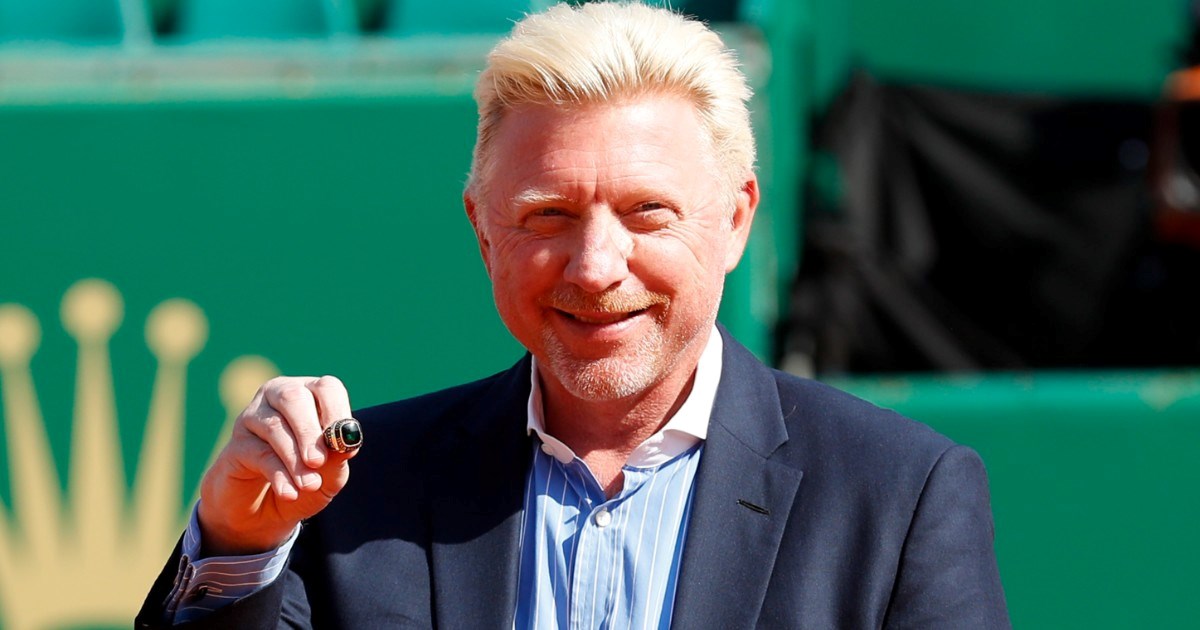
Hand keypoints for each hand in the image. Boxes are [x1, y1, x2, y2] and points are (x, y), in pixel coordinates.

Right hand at [197, 375, 357, 555]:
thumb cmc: (305, 482)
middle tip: (318, 461)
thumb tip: (347, 443)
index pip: (326, 388)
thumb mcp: (330, 474)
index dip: (337, 411)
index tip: (345, 441)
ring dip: (294, 459)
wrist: (266, 512)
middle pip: (293, 398)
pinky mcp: (236, 445)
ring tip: (309, 485)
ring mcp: (254, 418)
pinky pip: (259, 454)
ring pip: (274, 427)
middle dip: (309, 431)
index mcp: (311, 396)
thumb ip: (339, 457)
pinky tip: (290, 493)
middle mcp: (279, 397)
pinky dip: (278, 475)